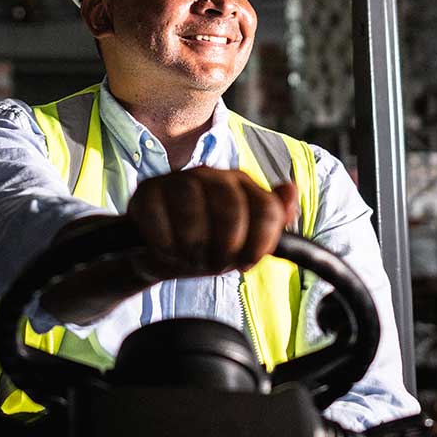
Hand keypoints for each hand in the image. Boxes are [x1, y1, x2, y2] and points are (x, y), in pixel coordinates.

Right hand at [126, 168, 296, 279]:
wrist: (160, 250)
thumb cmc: (206, 243)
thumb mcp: (245, 238)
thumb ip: (273, 217)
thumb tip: (290, 190)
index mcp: (240, 182)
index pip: (267, 211)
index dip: (260, 246)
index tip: (246, 262)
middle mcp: (210, 174)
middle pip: (232, 213)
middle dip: (224, 250)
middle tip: (214, 263)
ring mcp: (176, 179)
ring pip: (194, 220)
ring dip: (194, 252)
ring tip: (191, 257)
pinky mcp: (146, 192)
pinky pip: (161, 227)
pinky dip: (166, 249)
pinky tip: (167, 249)